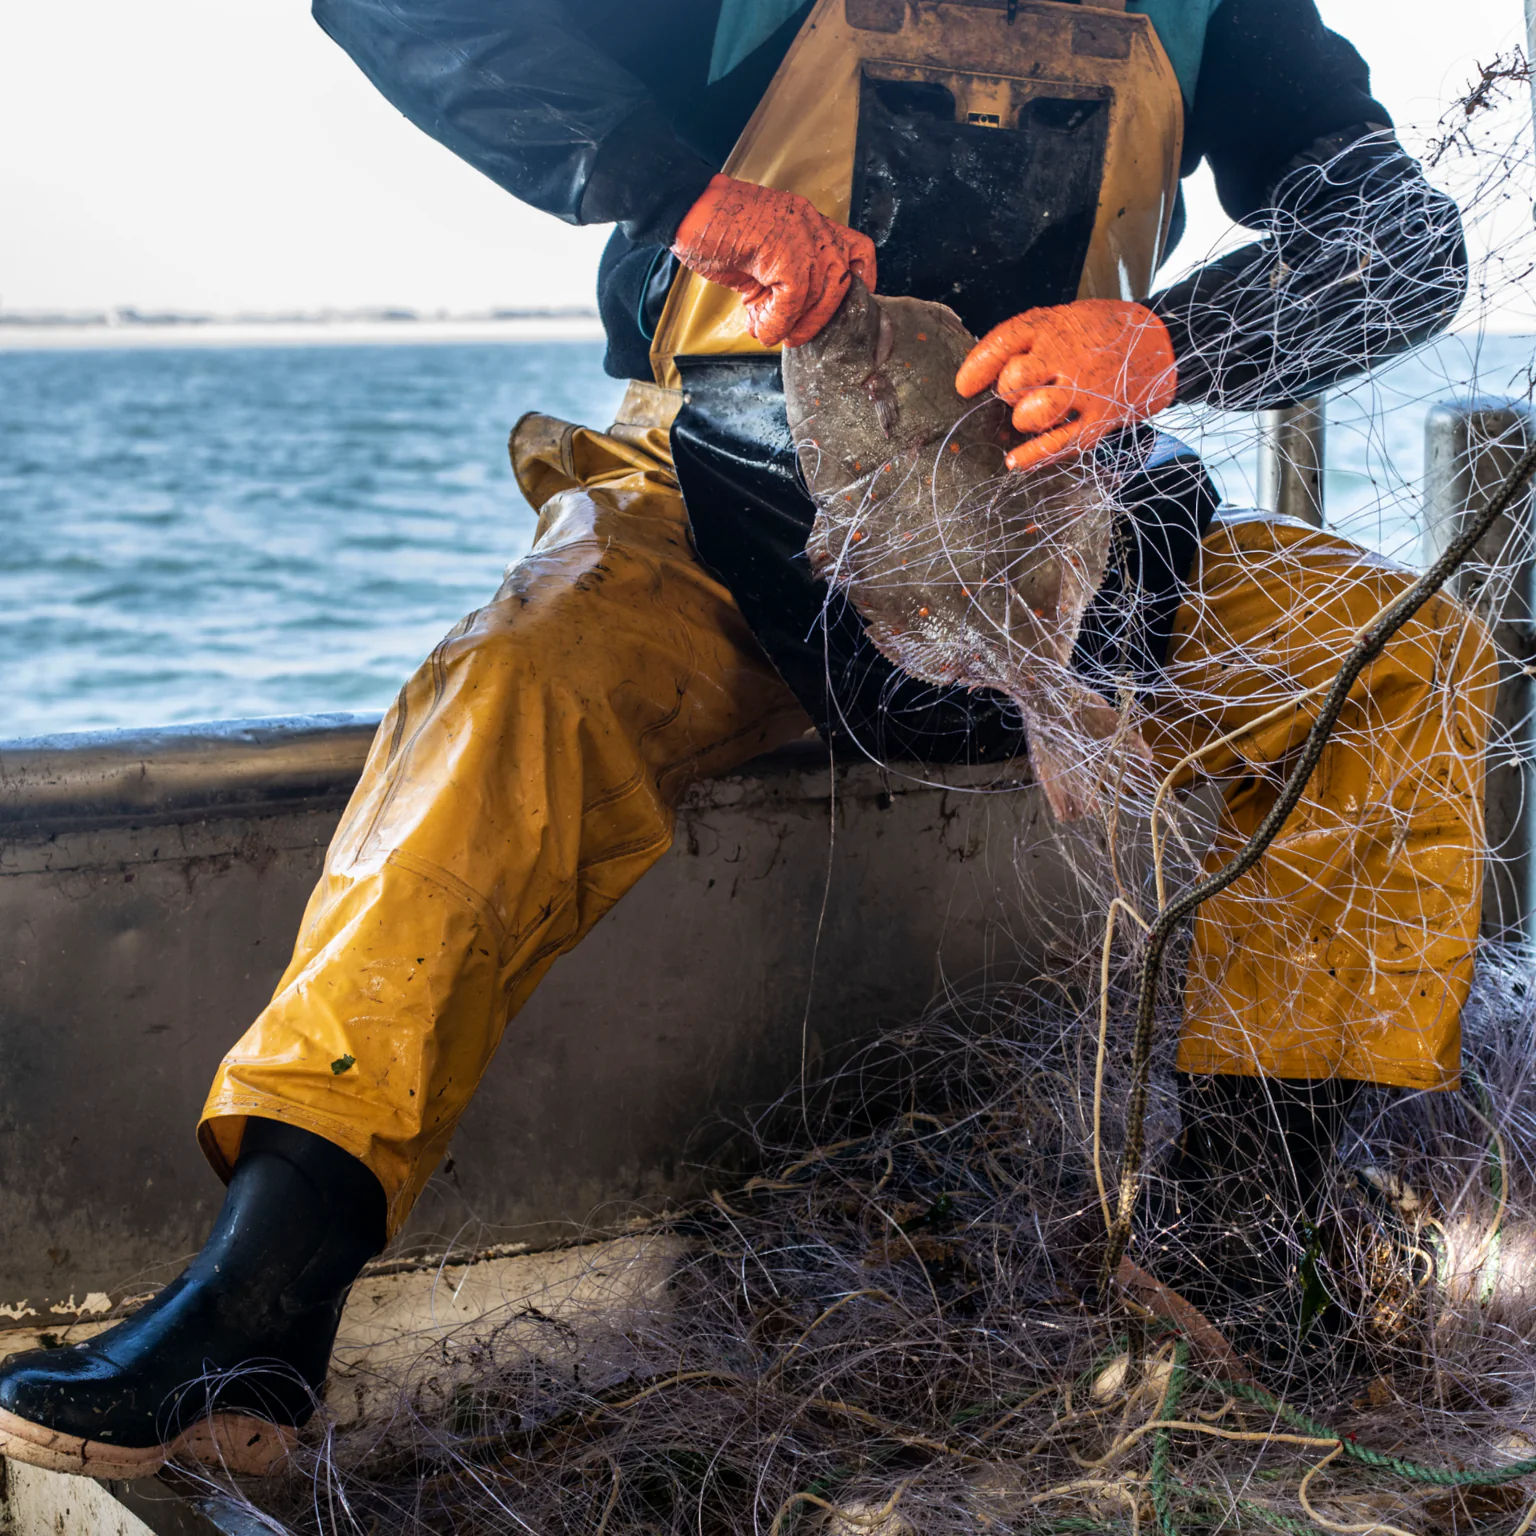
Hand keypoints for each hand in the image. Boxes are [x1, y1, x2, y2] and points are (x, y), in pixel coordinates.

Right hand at [671, 173, 876, 347]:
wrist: (687, 210)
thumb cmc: (714, 231)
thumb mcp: (756, 262)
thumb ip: (775, 287)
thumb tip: (780, 325)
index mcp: (808, 223)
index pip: (856, 250)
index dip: (860, 282)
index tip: (848, 311)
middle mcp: (811, 225)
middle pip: (841, 281)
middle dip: (819, 319)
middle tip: (793, 337)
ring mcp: (801, 236)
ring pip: (819, 295)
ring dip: (793, 324)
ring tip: (767, 330)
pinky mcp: (786, 253)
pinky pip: (794, 301)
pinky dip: (775, 322)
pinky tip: (756, 324)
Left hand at [955, 300, 1176, 471]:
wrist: (1161, 344)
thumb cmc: (1101, 333)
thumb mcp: (1064, 319)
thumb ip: (1026, 340)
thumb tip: (982, 372)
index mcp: (1054, 327)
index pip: (1003, 343)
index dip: (978, 368)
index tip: (964, 387)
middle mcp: (1068, 356)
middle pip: (1013, 382)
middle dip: (1008, 393)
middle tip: (1020, 393)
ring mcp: (1086, 389)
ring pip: (1031, 414)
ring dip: (1024, 419)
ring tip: (1032, 415)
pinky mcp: (1100, 419)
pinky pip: (1059, 444)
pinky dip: (1032, 457)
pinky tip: (1015, 462)